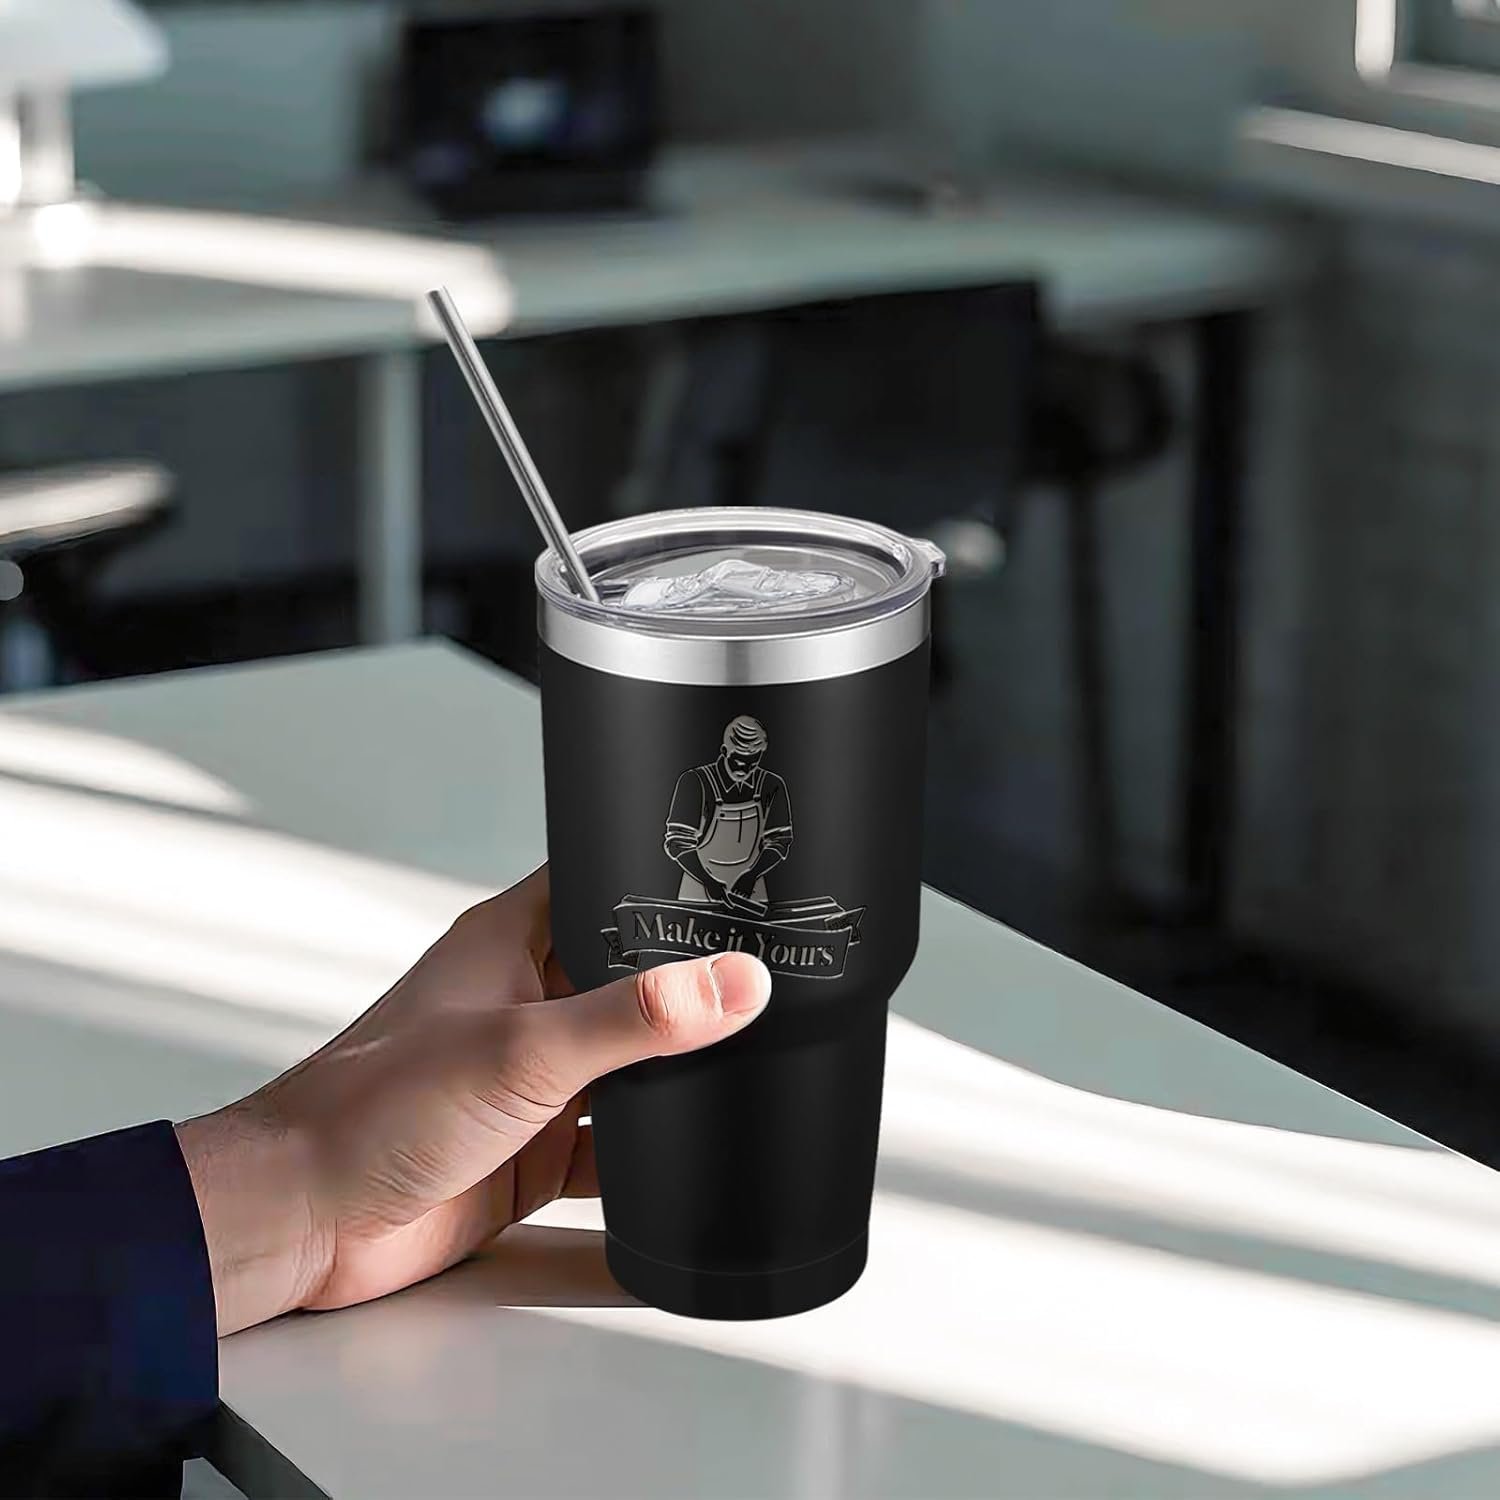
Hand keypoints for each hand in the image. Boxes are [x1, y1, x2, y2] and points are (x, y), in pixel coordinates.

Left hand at [174, 866, 770, 1335]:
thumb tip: (734, 984)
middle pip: (627, 980)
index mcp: (511, 943)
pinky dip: (648, 1154)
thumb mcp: (525, 1048)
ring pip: (626, 1065)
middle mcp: (526, 1002)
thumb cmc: (373, 1107)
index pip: (598, 884)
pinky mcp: (532, 1149)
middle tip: (768, 985)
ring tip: (748, 1067)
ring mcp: (531, 1079)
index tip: (735, 886)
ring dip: (671, 1075)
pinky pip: (611, 1147)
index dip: (659, 880)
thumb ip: (635, 1017)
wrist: (309, 1217)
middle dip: (686, 990)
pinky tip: (689, 1154)